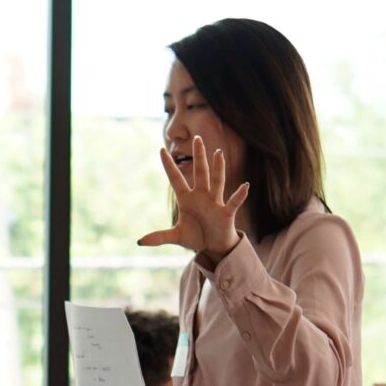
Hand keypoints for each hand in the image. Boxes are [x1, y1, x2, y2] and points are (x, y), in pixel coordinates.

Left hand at [136, 135, 247, 262]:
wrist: (213, 247)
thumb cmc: (196, 236)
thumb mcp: (176, 236)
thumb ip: (159, 237)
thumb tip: (140, 241)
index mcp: (186, 198)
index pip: (176, 179)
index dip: (169, 166)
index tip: (161, 150)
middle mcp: (201, 196)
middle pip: (200, 173)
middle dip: (199, 156)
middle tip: (197, 138)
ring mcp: (215, 202)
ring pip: (217, 182)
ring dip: (218, 168)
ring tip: (218, 153)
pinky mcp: (226, 213)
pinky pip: (233, 202)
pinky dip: (239, 195)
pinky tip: (245, 186)